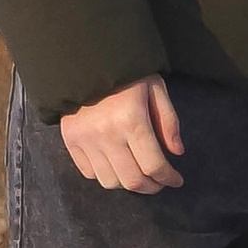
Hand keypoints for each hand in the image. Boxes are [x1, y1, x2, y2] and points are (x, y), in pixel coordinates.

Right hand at [59, 75, 184, 191]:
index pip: (153, 165)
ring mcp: (86, 140)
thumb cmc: (128, 74)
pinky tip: (116, 166)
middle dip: (151, 187)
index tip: (176, 180)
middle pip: (132, 180)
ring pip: (109, 181)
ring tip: (139, 175)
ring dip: (128, 185)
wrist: (87, 60)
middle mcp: (107, 135)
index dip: (168, 178)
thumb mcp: (156, 89)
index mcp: (132, 121)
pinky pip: (89, 173)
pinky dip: (105, 176)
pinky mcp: (71, 140)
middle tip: (160, 183)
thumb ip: (168, 121)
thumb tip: (176, 153)